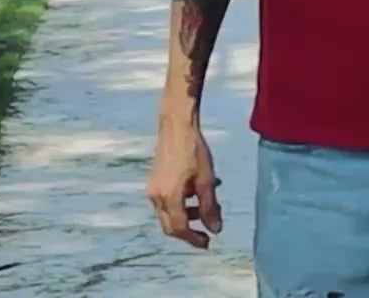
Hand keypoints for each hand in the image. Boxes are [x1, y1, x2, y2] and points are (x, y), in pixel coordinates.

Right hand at [147, 118, 221, 248]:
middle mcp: (156, 196)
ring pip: (169, 213)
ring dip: (188, 215)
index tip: (208, 243)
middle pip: (171, 225)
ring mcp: (153, 188)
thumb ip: (210, 208)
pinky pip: (167, 201)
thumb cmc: (193, 150)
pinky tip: (197, 192)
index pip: (179, 229)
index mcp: (169, 198)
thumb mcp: (206, 181)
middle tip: (207, 232)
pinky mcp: (154, 180)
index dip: (193, 239)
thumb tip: (215, 229)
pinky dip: (182, 203)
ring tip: (209, 206)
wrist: (176, 125)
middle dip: (190, 231)